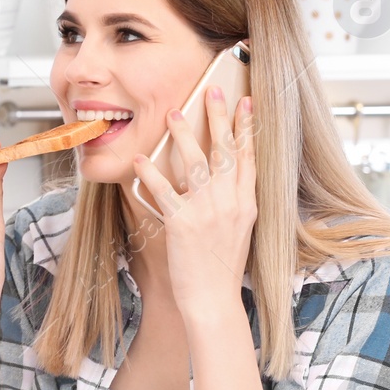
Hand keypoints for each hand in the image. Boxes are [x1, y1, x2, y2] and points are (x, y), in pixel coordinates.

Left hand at [131, 87, 256, 308]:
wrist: (213, 300)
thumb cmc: (221, 267)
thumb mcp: (238, 230)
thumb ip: (232, 203)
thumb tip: (220, 180)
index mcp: (247, 203)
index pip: (249, 157)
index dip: (247, 128)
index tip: (246, 102)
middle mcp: (231, 203)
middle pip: (226, 151)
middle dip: (219, 117)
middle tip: (213, 89)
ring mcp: (208, 212)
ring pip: (196, 163)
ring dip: (183, 135)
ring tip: (171, 112)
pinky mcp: (183, 225)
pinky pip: (164, 192)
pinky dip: (151, 174)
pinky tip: (140, 159)